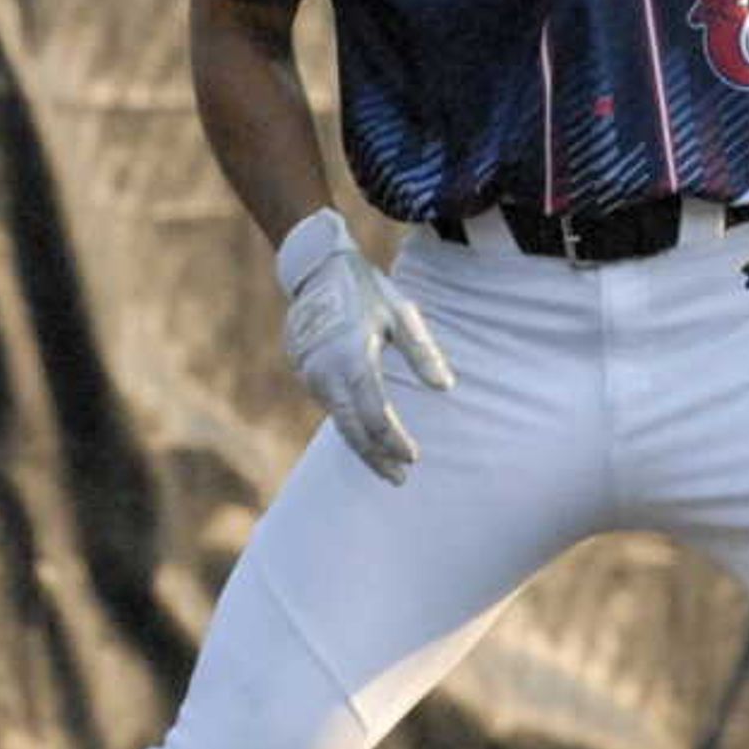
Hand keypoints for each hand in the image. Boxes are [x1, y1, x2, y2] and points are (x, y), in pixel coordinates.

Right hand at [275, 209, 453, 481]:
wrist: (316, 268)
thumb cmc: (366, 290)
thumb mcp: (401, 314)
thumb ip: (423, 352)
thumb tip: (446, 388)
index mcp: (352, 358)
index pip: (375, 415)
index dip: (394, 441)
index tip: (414, 458)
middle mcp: (326, 372)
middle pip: (352, 430)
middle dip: (376, 458)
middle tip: (399, 480)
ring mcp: (310, 373)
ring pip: (338, 420)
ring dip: (362, 444)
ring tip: (387, 465)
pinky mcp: (303, 371)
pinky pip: (330, 405)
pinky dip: (348, 423)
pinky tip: (365, 434)